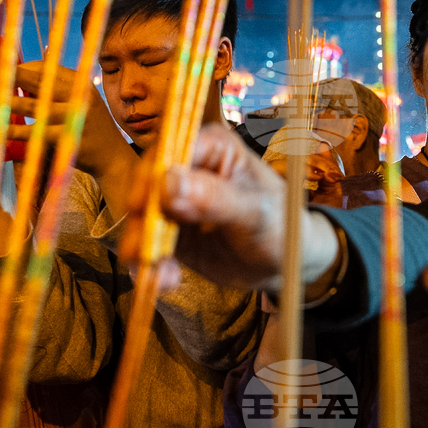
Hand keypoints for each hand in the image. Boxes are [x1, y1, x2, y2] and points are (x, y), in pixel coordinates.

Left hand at [0, 61, 133, 180]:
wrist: (111, 156)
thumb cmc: (88, 126)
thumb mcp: (79, 100)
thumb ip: (56, 88)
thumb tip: (21, 75)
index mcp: (80, 82)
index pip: (46, 68)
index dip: (21, 66)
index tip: (2, 65)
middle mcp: (79, 95)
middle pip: (40, 81)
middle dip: (11, 73)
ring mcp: (75, 117)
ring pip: (34, 106)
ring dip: (7, 102)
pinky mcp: (68, 138)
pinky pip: (36, 133)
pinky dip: (15, 131)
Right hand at [128, 124, 338, 291]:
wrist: (285, 262)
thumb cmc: (280, 224)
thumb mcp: (254, 211)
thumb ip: (215, 197)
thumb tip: (168, 184)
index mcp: (212, 147)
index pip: (170, 151)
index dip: (152, 176)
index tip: (143, 206)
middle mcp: (189, 168)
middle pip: (147, 185)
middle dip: (142, 219)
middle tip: (142, 249)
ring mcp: (176, 201)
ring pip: (143, 219)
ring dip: (143, 247)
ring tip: (160, 273)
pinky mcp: (169, 232)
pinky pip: (149, 246)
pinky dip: (151, 265)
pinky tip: (167, 281)